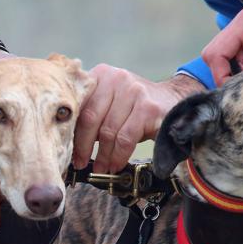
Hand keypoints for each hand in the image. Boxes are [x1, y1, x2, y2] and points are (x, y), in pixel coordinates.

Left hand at [72, 67, 204, 172]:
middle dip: (83, 146)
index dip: (72, 132)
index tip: (69, 152)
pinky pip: (126, 138)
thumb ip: (91, 113)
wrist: (173, 101)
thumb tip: (68, 142)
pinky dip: (118, 156)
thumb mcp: (111, 103)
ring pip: (108, 131)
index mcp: (101, 75)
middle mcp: (116, 78)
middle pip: (90, 118)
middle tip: (80, 163)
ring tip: (101, 168)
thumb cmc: (134, 108)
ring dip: (103, 155)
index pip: (79, 106)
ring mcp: (134, 91)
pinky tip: (115, 164)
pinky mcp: (148, 108)